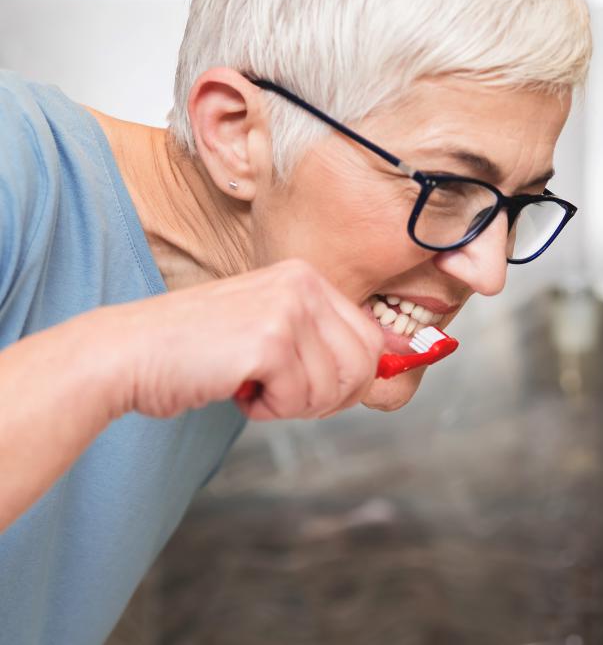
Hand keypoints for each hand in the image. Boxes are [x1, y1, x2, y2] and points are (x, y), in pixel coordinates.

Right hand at [100, 259, 381, 420]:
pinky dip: (269, 409)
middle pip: (363, 363)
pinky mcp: (270, 341)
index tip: (321, 393)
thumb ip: (322, 341)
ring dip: (294, 404)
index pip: (370, 337)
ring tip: (254, 386)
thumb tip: (390, 367)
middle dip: (331, 397)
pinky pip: (300, 399)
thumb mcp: (270, 328)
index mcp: (305, 277)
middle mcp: (303, 284)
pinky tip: (239, 389)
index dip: (353, 378)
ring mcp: (288, 309)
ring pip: (333, 386)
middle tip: (286, 397)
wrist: (128, 351)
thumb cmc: (196, 349)